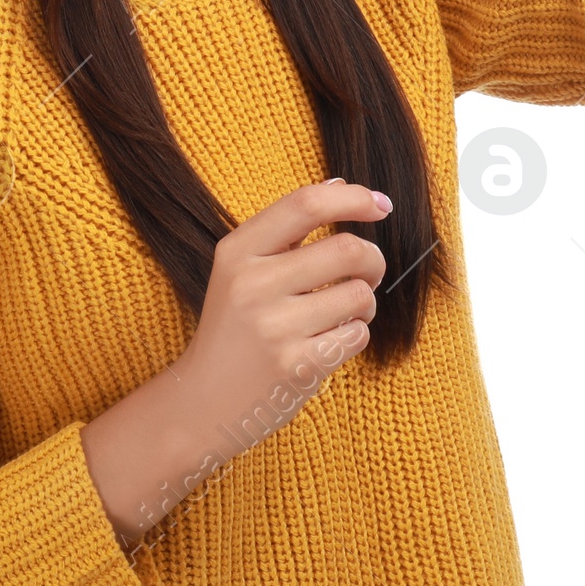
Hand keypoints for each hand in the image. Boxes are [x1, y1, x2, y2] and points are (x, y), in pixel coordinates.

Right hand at [171, 178, 389, 451]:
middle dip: (373, 260)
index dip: (354, 198)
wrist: (202, 400)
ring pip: (360, 294)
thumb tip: (341, 185)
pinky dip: (355, 334)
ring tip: (343, 312)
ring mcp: (274, 327)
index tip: (382, 206)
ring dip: (365, 303)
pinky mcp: (297, 366)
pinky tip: (330, 340)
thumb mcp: (239, 269)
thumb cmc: (233, 327)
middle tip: (369, 272)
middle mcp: (252, 284)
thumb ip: (286, 228)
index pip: (305, 204)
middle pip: (347, 249)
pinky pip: (356, 334)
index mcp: (237, 251)